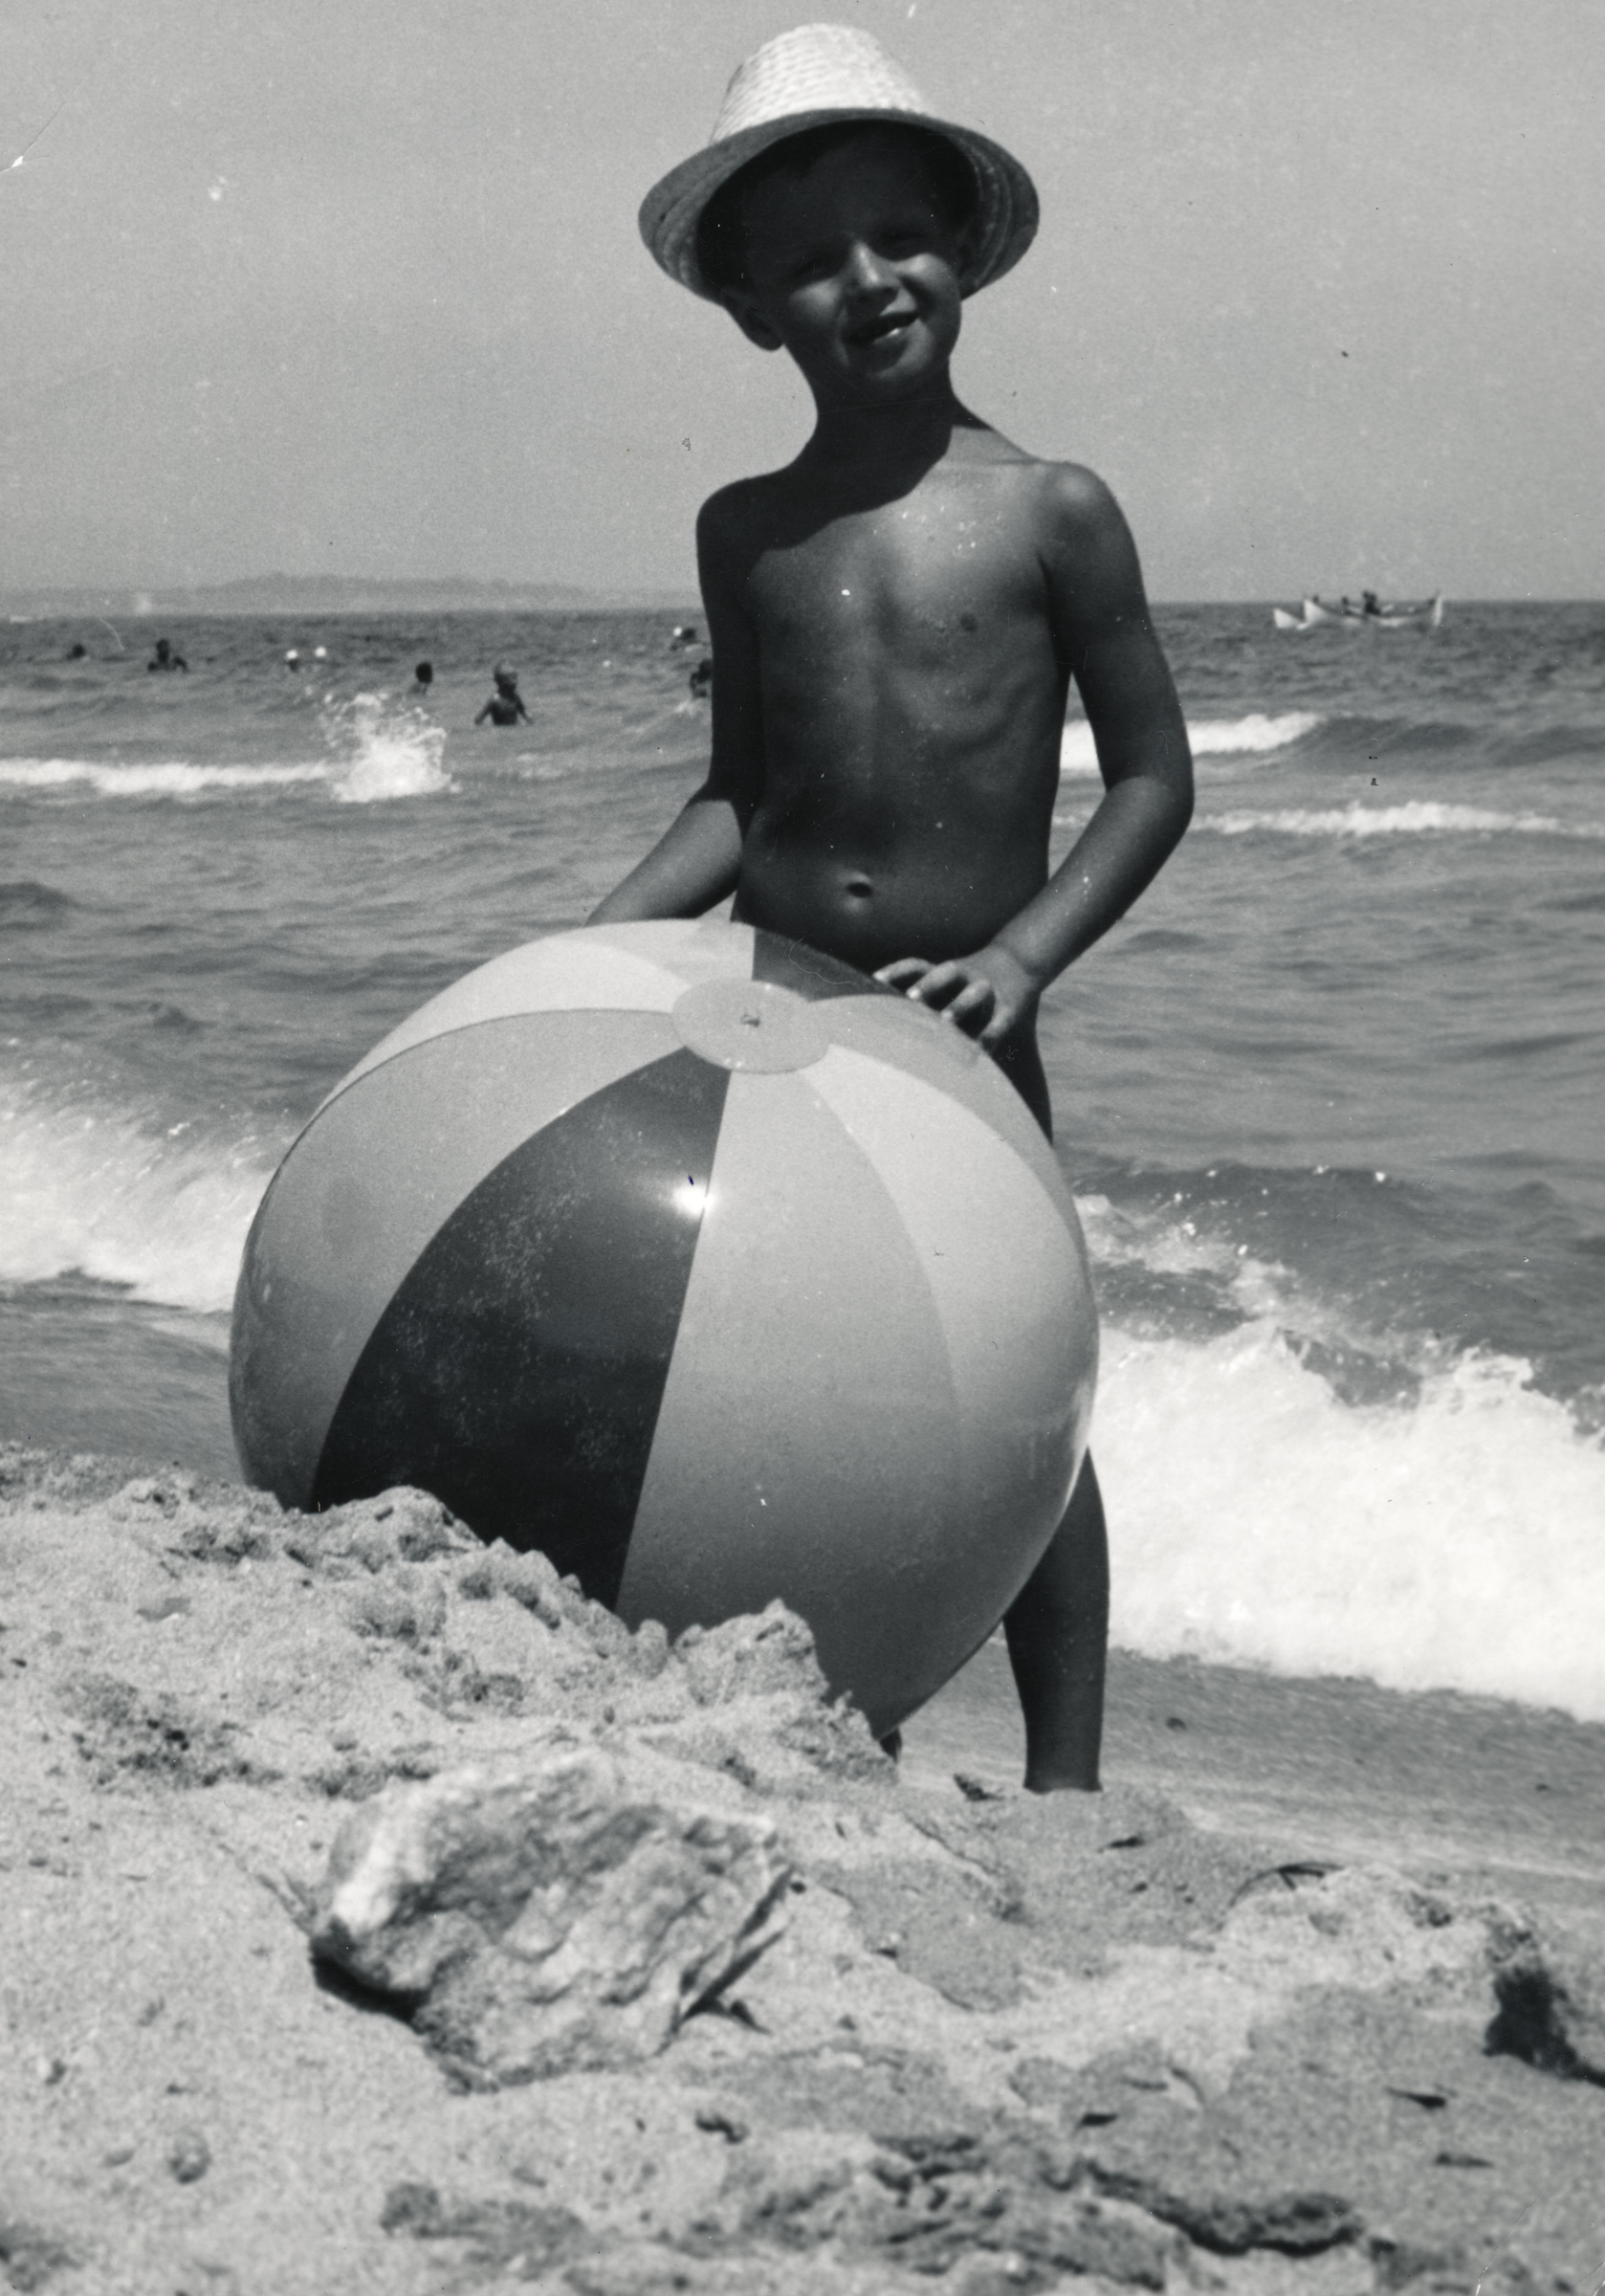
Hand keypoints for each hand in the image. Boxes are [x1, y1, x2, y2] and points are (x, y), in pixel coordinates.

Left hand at [874, 943, 1041, 1048]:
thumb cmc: (969, 983)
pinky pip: (1000, 1020)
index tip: (875, 980)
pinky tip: (980, 1050)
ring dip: (960, 1005)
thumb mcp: (947, 983)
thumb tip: (879, 1018)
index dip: (896, 970)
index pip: (916, 965)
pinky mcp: (1010, 1005)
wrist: (1021, 961)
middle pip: (946, 972)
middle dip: (929, 984)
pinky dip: (991, 1033)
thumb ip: (921, 1001)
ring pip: (975, 992)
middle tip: (910, 998)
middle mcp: (966, 975)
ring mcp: (989, 988)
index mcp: (946, 971)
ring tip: (946, 1020)